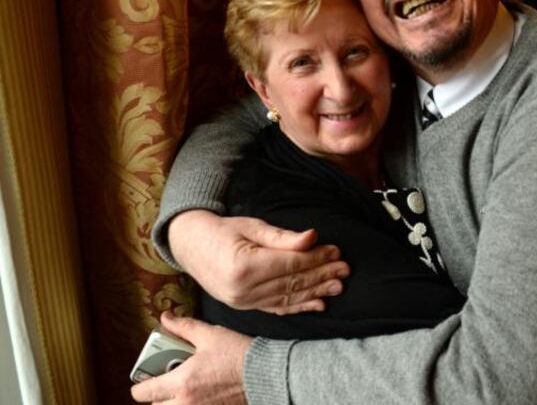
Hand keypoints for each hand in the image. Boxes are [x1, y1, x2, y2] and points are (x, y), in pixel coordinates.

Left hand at [131, 312, 249, 403]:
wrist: (266, 374)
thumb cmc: (238, 354)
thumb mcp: (210, 335)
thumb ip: (184, 327)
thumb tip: (166, 318)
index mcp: (181, 382)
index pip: (143, 393)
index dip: (141, 386)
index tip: (147, 379)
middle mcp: (185, 403)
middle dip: (158, 396)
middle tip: (168, 382)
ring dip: (173, 402)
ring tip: (184, 390)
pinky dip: (190, 404)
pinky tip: (201, 395)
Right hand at [168, 210, 349, 313]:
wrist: (191, 246)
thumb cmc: (222, 231)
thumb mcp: (252, 226)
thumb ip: (283, 237)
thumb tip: (312, 237)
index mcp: (244, 266)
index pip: (290, 264)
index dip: (316, 258)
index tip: (336, 251)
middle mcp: (243, 290)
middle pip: (292, 282)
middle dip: (322, 275)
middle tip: (345, 269)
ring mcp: (243, 302)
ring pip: (288, 298)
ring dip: (316, 292)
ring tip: (338, 286)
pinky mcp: (245, 307)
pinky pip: (277, 308)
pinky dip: (299, 307)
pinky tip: (318, 304)